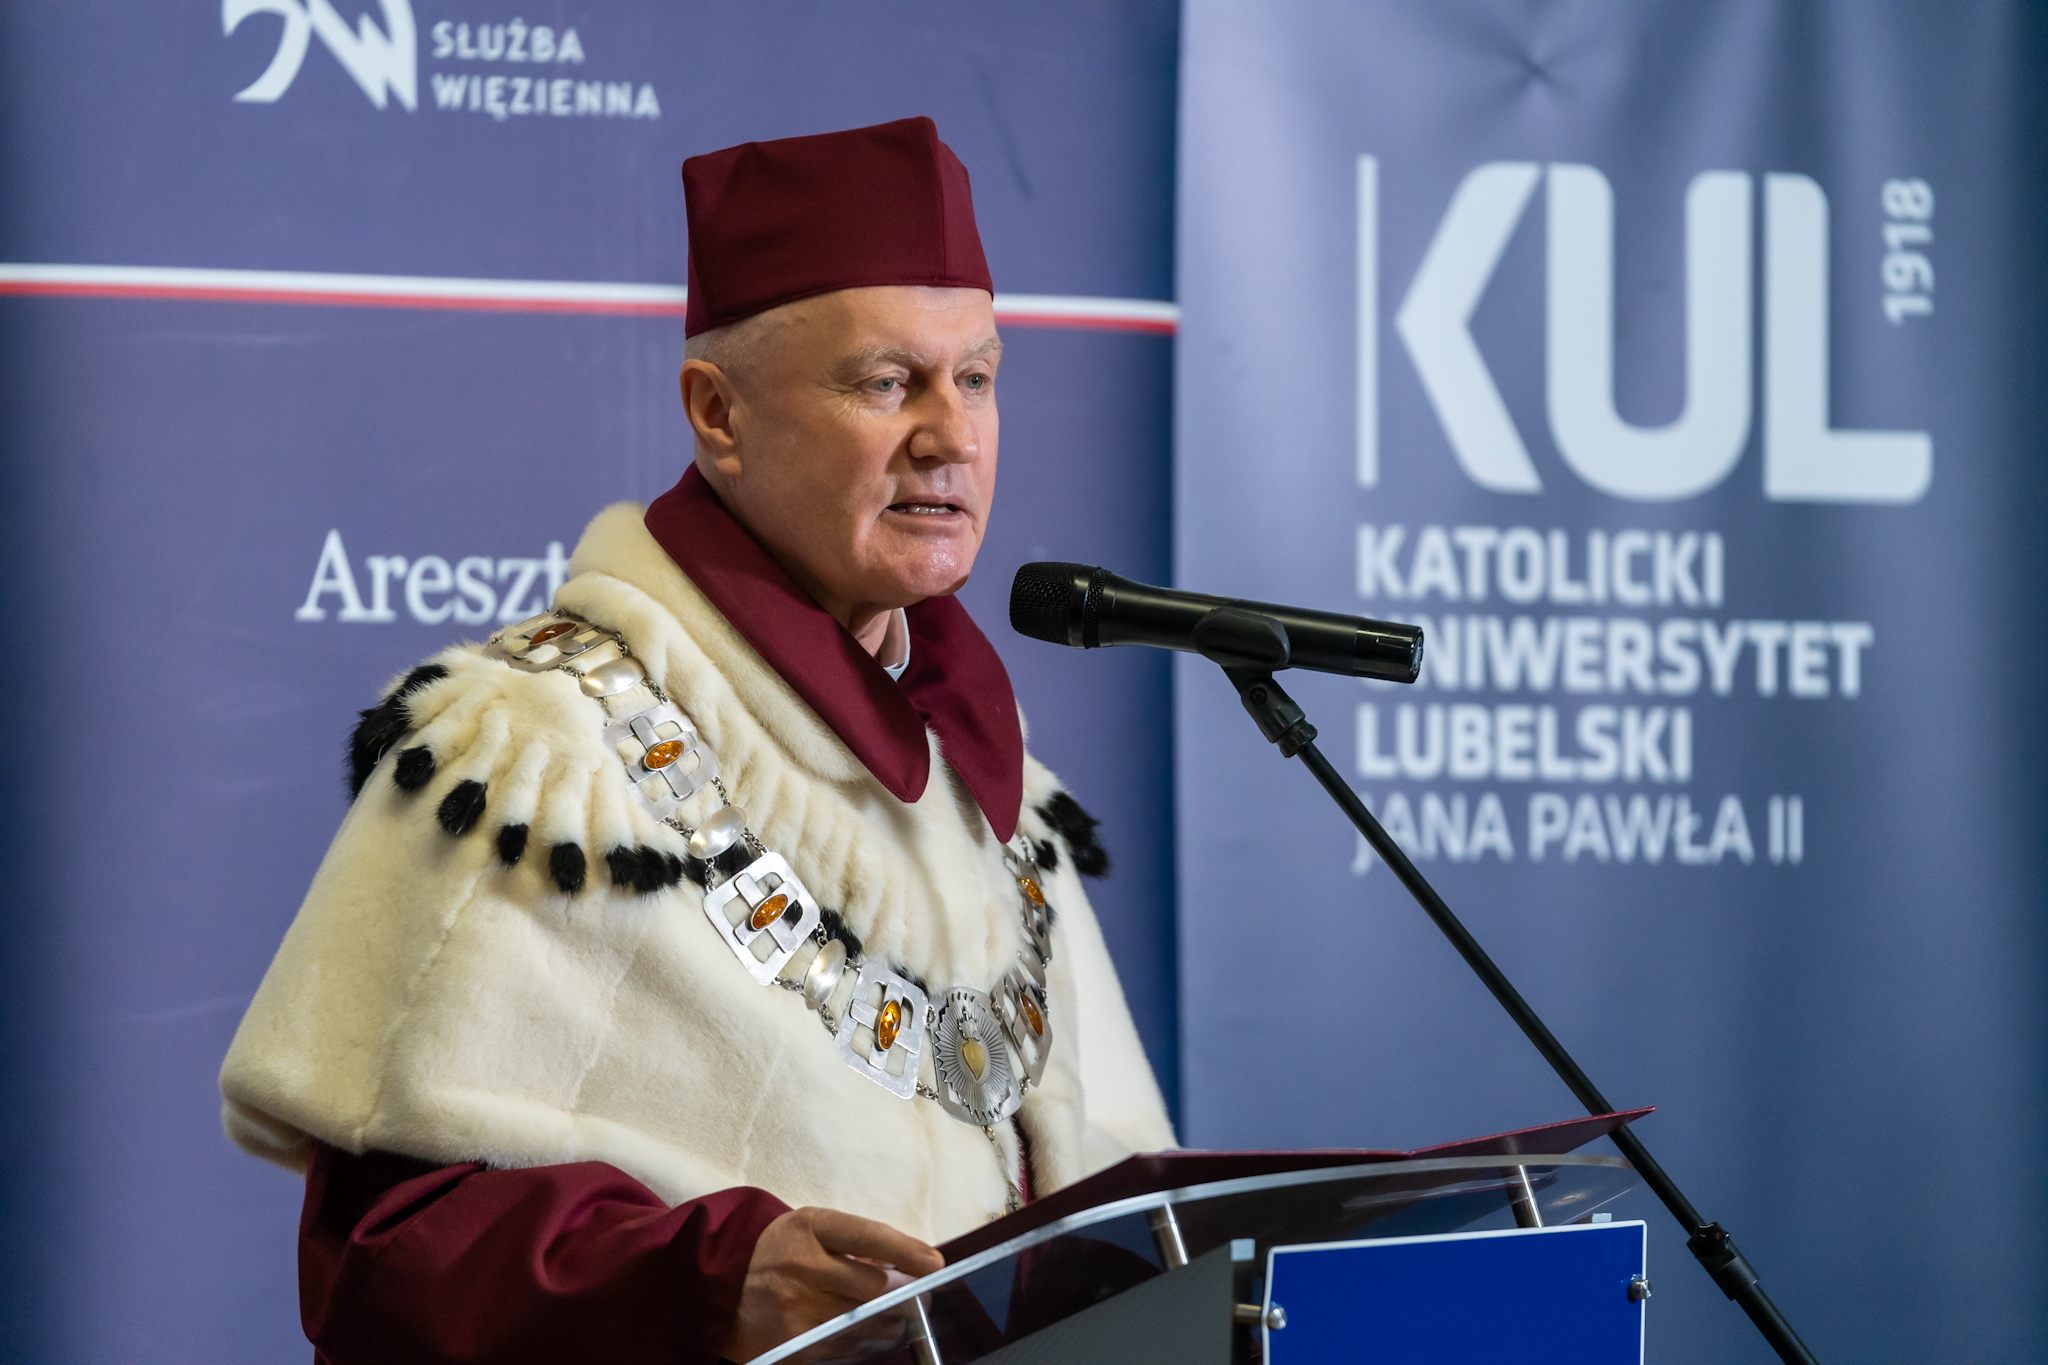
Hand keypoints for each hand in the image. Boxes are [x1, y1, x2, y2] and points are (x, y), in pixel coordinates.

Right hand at [721, 1206, 945, 1361]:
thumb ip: (858, 1240)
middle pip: (878, 1288)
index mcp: (808, 1228)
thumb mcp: (811, 1228)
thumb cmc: (779, 1251)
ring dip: (892, 1321)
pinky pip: (850, 1347)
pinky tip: (864, 1331)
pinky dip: (866, 1340)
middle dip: (908, 1294)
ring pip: (870, 1323)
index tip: (935, 1263)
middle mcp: (803, 1269)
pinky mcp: (798, 1348)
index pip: (868, 1236)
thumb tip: (915, 1260)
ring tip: (893, 1314)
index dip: (906, 1250)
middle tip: (920, 1295)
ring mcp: (798, 1312)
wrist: (721, 1289)